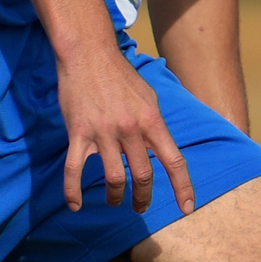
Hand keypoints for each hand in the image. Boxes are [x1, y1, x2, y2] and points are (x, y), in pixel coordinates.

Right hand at [57, 46, 195, 215]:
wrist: (88, 53)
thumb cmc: (120, 75)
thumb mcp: (149, 98)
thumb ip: (154, 126)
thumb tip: (158, 149)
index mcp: (151, 121)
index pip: (173, 161)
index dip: (183, 187)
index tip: (187, 208)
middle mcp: (130, 129)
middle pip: (142, 176)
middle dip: (143, 197)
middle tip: (140, 206)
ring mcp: (103, 132)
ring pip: (113, 178)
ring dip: (115, 196)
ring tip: (114, 201)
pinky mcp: (78, 132)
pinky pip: (74, 170)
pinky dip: (73, 191)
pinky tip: (75, 205)